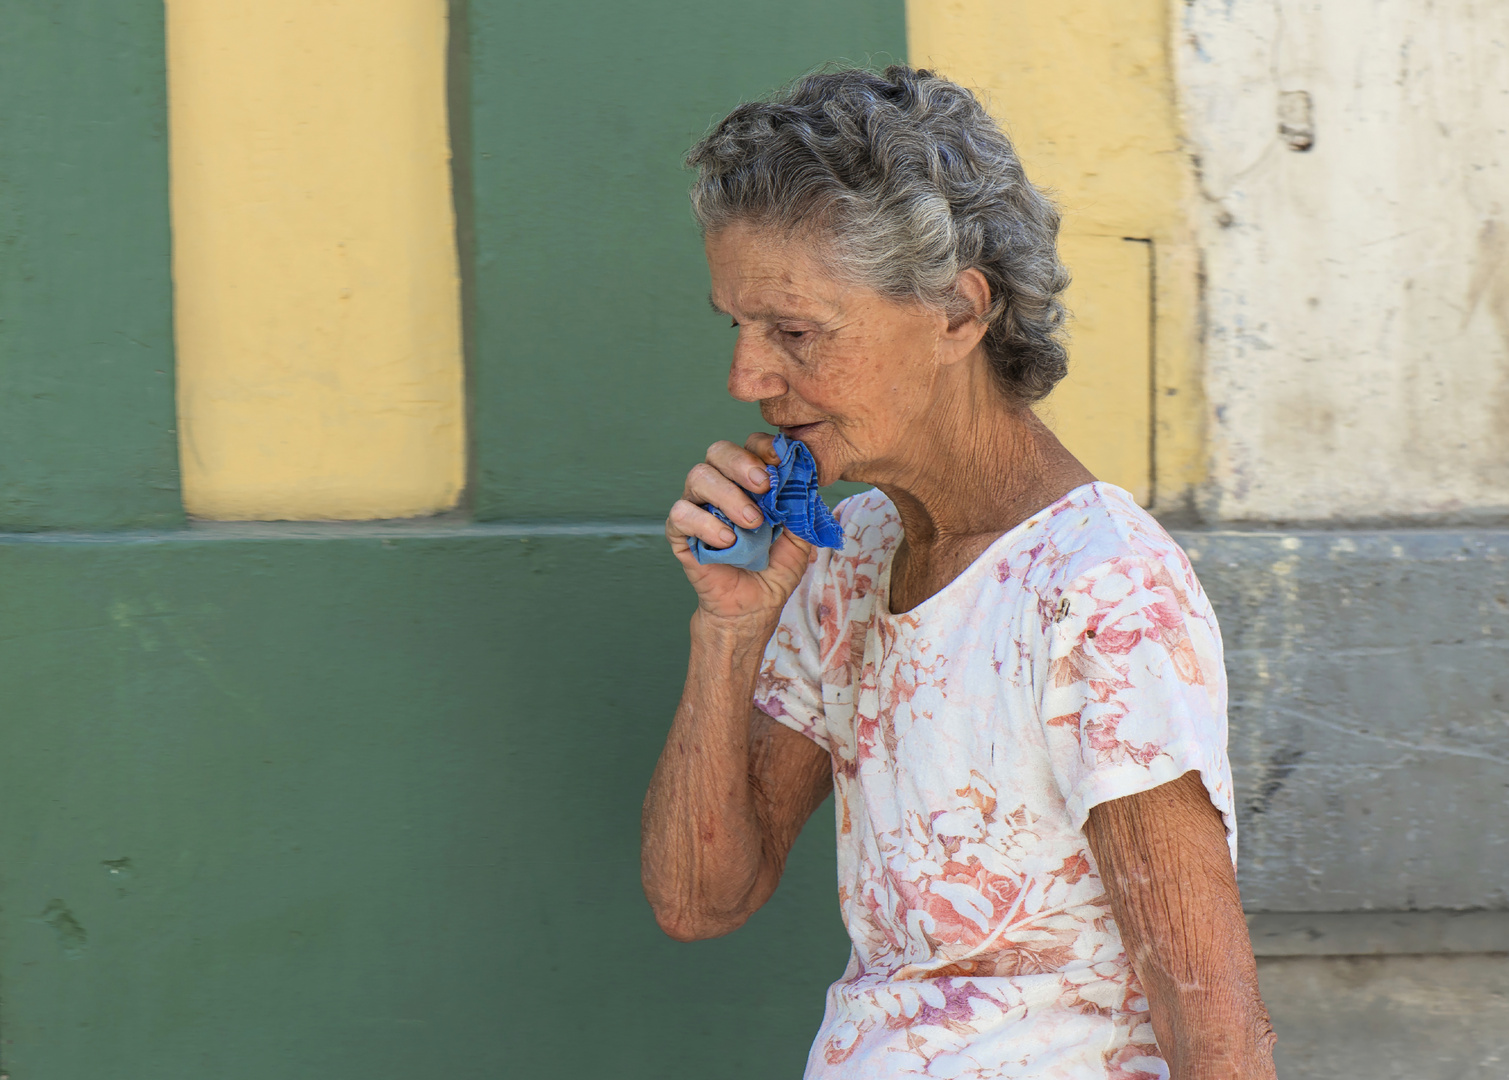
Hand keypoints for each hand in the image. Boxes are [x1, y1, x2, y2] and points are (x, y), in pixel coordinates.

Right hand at [667, 433, 814, 627]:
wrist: (753, 607)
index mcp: (748, 481)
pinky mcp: (680, 532)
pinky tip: (727, 541)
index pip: (750, 446)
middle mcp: (720, 487)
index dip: (763, 446)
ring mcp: (698, 507)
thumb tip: (804, 480)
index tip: (780, 461)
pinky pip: (681, 514)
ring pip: (698, 477)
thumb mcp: (799, 538)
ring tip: (751, 523)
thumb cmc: (773, 569)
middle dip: (741, 463)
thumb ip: (800, 509)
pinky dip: (705, 524)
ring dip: (728, 495)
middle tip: (763, 486)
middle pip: (718, 451)